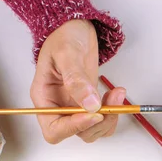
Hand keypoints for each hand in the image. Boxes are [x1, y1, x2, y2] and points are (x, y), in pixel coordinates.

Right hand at [30, 19, 125, 143]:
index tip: (94, 113)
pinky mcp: (89, 103)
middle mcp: (58, 107)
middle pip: (76, 133)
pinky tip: (116, 95)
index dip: (74, 127)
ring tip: (117, 94)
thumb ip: (76, 79)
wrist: (74, 27)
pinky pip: (102, 120)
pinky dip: (114, 113)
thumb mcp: (67, 52)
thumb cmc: (63, 35)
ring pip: (92, 130)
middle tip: (112, 102)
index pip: (54, 129)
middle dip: (97, 122)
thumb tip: (89, 104)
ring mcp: (74, 106)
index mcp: (44, 98)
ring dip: (109, 118)